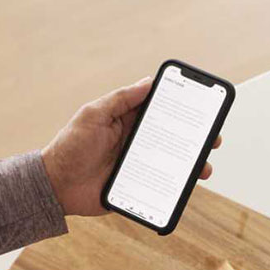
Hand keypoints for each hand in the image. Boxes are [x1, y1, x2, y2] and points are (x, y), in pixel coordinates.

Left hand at [42, 77, 222, 215]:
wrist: (56, 186)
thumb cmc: (71, 146)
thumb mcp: (93, 115)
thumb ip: (120, 99)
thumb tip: (148, 82)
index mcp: (128, 120)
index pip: (160, 109)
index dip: (181, 107)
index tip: (202, 105)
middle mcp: (137, 140)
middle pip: (173, 136)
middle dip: (195, 137)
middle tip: (213, 137)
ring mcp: (139, 164)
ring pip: (172, 162)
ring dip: (192, 164)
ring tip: (204, 167)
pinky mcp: (137, 185)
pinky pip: (161, 185)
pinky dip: (176, 185)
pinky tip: (187, 186)